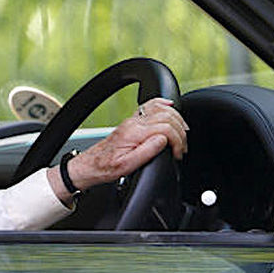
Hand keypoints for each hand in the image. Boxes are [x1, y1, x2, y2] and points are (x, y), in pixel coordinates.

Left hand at [46, 97, 187, 202]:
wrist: (92, 164)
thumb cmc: (107, 167)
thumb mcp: (126, 166)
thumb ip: (146, 152)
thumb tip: (163, 140)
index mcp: (134, 133)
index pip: (165, 128)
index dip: (177, 141)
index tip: (178, 153)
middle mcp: (134, 123)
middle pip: (167, 117)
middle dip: (180, 132)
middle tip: (181, 148)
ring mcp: (133, 120)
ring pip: (162, 109)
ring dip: (177, 119)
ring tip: (182, 135)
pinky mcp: (133, 121)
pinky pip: (151, 106)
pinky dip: (163, 104)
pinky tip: (170, 106)